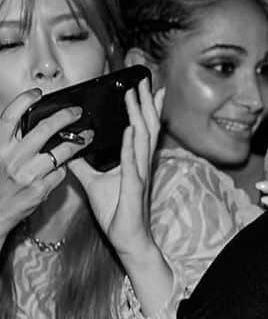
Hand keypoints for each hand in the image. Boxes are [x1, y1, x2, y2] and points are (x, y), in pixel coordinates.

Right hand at [0, 90, 90, 239]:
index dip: (24, 100)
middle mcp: (11, 158)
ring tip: (86, 137)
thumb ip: (11, 141)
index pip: (10, 117)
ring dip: (77, 142)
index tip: (38, 93)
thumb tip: (30, 123)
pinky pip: (60, 172)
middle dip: (65, 117)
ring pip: (61, 151)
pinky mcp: (40, 189)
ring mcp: (27, 174)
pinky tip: (66, 164)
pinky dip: (64, 167)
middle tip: (77, 112)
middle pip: (43, 130)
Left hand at [69, 79, 161, 259]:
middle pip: (148, 127)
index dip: (146, 107)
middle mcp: (141, 163)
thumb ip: (83, 164)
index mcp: (135, 161)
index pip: (143, 129)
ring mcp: (140, 174)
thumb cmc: (117, 212)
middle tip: (145, 80)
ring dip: (139, 115)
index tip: (146, 87)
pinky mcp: (134, 187)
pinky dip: (132, 145)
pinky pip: (133, 162)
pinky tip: (131, 130)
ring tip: (135, 96)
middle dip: (146, 102)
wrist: (128, 238)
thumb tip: (68, 149)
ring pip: (143, 139)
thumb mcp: (93, 182)